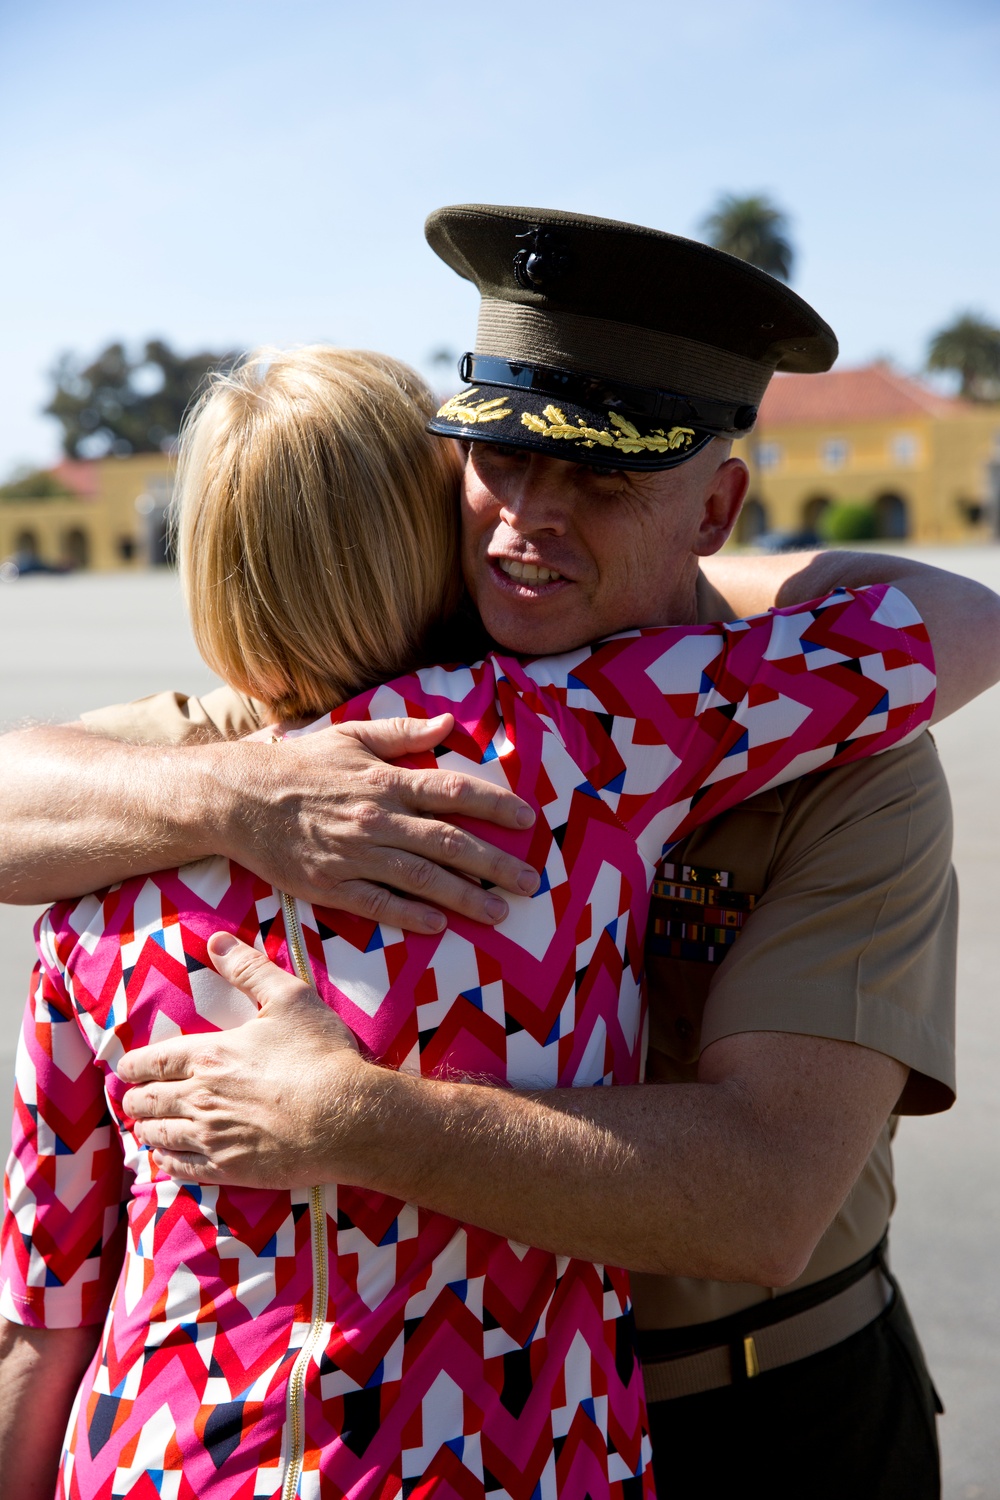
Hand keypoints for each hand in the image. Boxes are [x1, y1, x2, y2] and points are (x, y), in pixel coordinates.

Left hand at [119, 933, 378, 1186]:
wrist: (347, 1117)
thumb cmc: (321, 1055)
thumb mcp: (290, 998)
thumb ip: (249, 969)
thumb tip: (216, 941)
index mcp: (210, 1055)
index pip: (156, 1061)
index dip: (135, 1065)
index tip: (126, 1068)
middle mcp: (201, 1097)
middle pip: (150, 1100)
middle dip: (135, 1099)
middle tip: (131, 1099)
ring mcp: (212, 1136)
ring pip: (160, 1135)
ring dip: (146, 1129)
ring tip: (142, 1128)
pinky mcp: (229, 1168)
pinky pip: (182, 1168)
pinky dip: (166, 1162)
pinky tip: (164, 1159)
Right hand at [213, 712, 538, 932]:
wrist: (236, 798)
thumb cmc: (295, 765)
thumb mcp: (349, 737)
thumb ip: (401, 733)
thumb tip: (447, 722)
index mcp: (384, 780)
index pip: (453, 791)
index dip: (495, 805)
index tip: (527, 820)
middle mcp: (376, 819)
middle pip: (449, 842)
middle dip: (495, 864)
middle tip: (530, 881)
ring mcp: (353, 855)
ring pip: (422, 878)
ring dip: (465, 897)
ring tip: (500, 912)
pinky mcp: (329, 885)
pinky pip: (377, 903)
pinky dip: (410, 915)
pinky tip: (439, 925)